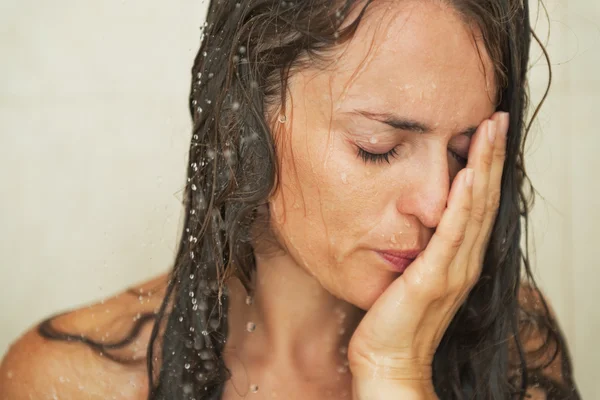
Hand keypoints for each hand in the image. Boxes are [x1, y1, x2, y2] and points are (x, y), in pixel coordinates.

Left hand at [348, 112, 509, 395]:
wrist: (388, 361)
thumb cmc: (394, 320)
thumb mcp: (410, 275)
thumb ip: (420, 249)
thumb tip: (414, 220)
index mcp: (458, 258)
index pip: (476, 204)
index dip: (486, 168)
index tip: (488, 133)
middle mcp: (463, 261)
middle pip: (483, 199)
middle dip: (492, 157)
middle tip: (498, 119)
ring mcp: (452, 270)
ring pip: (474, 209)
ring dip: (484, 168)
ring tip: (490, 131)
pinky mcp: (433, 279)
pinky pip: (452, 234)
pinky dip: (463, 203)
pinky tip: (468, 175)